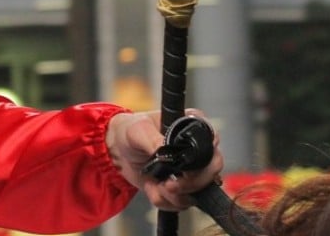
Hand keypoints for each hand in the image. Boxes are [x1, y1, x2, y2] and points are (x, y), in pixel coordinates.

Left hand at [105, 110, 223, 210]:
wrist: (116, 152)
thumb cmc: (130, 131)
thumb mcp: (138, 130)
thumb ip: (154, 140)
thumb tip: (165, 154)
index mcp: (191, 126)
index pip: (213, 141)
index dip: (204, 159)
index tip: (185, 170)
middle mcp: (196, 149)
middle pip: (212, 171)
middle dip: (191, 184)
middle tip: (169, 185)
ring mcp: (190, 171)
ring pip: (198, 192)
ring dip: (175, 196)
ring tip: (156, 185)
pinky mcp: (181, 188)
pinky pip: (182, 203)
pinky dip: (166, 201)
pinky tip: (152, 188)